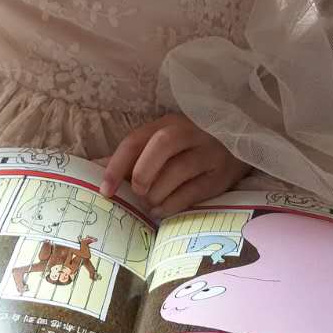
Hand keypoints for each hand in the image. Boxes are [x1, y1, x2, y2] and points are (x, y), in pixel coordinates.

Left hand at [98, 114, 249, 215]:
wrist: (240, 142)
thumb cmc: (189, 147)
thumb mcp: (161, 142)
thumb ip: (131, 155)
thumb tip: (92, 167)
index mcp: (168, 123)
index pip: (136, 140)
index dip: (116, 166)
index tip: (105, 191)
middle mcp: (190, 132)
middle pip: (162, 144)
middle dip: (144, 172)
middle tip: (138, 191)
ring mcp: (209, 152)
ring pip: (180, 169)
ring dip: (158, 192)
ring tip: (150, 203)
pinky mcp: (223, 174)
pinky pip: (195, 190)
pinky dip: (173, 204)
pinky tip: (162, 210)